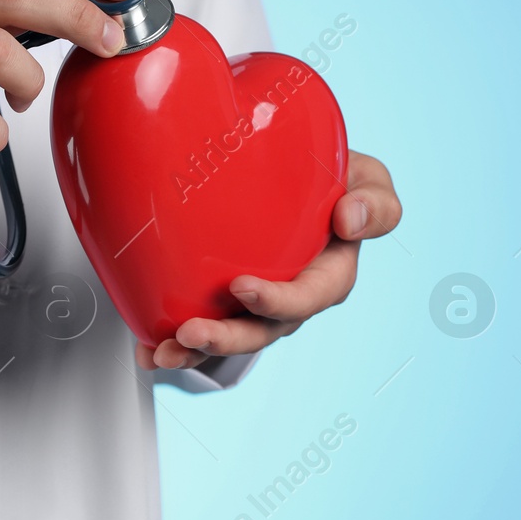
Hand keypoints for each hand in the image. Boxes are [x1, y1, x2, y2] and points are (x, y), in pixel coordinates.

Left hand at [135, 150, 400, 369]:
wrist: (295, 168)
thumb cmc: (335, 177)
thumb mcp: (368, 179)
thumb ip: (375, 200)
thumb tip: (350, 220)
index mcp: (330, 273)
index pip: (311, 296)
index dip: (278, 301)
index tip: (242, 287)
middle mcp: (293, 296)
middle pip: (263, 329)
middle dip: (226, 338)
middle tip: (190, 332)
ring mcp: (257, 304)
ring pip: (229, 336)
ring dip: (195, 350)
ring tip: (162, 351)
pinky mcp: (225, 301)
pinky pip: (201, 325)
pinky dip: (170, 340)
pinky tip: (145, 347)